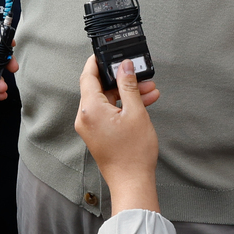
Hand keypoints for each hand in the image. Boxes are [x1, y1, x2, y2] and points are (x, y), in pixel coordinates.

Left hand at [74, 55, 160, 212]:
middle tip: (138, 73)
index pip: (88, 76)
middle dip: (121, 79)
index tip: (105, 51)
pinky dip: (122, 106)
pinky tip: (143, 103)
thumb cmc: (133, 153)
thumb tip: (125, 66)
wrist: (132, 182)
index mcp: (90, 109)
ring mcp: (90, 127)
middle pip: (99, 88)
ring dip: (126, 93)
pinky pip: (108, 112)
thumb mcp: (135, 112)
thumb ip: (129, 85)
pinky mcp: (97, 134)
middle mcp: (85, 117)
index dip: (97, 62)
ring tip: (149, 90)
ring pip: (107, 100)